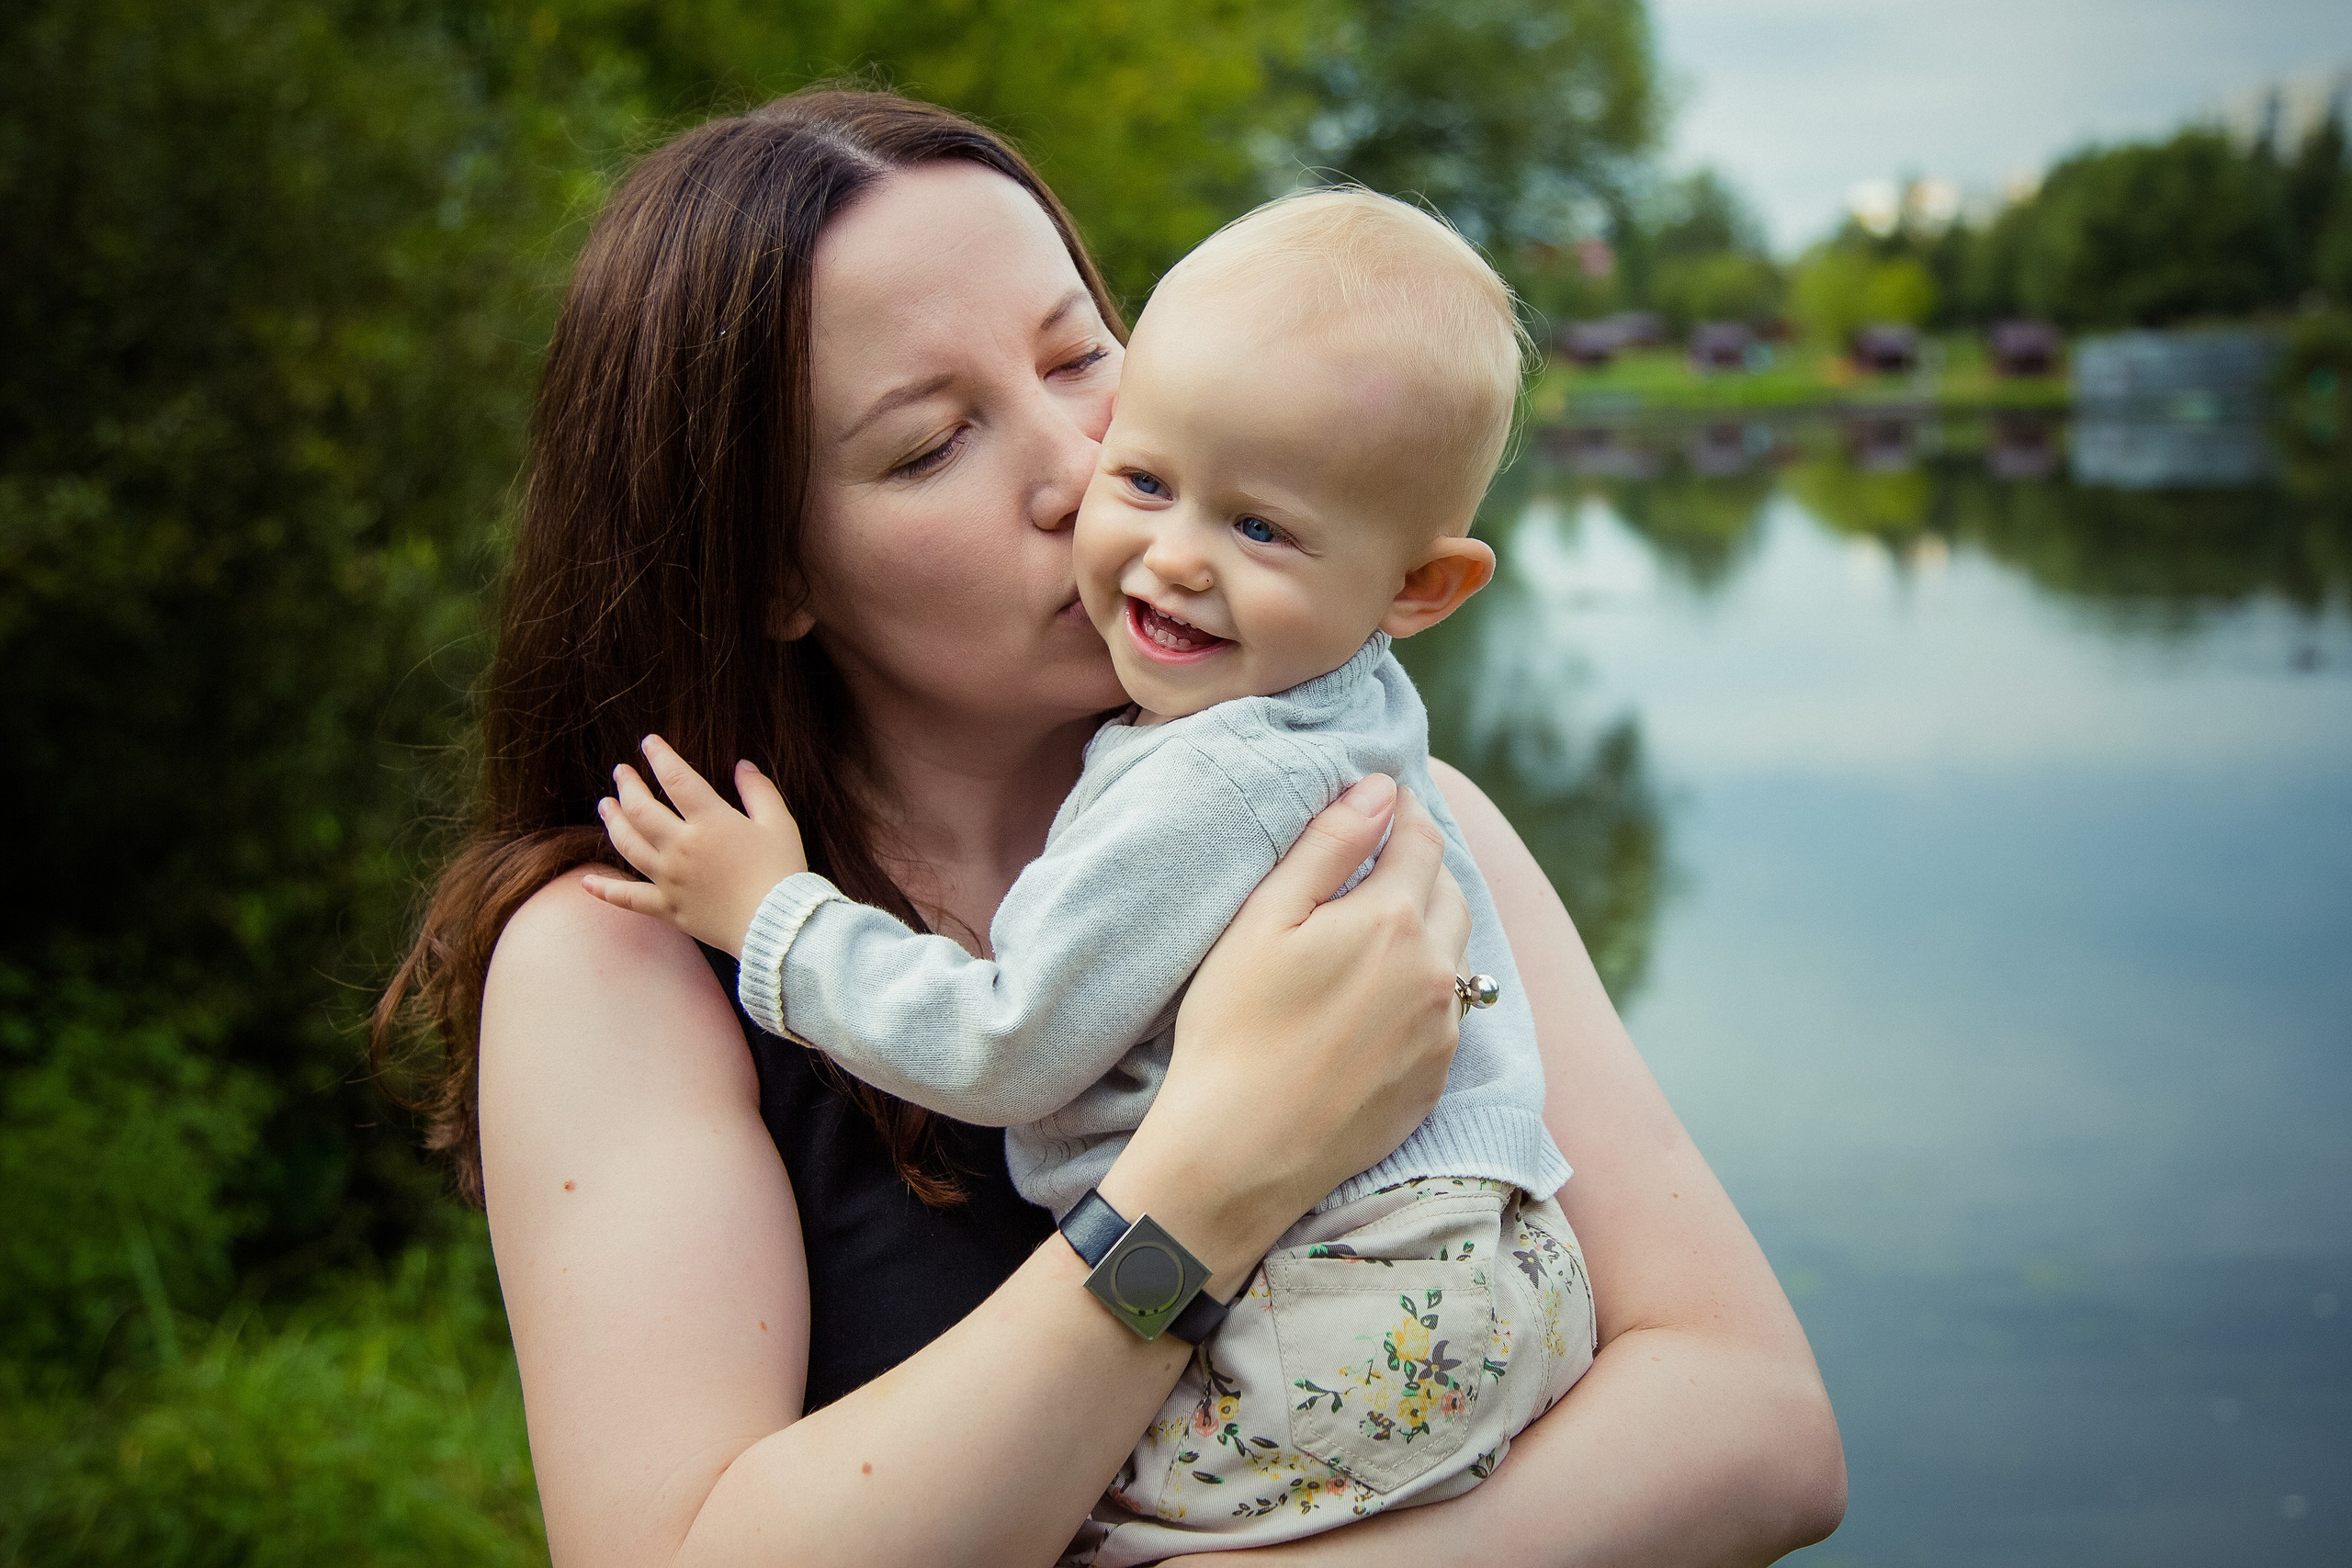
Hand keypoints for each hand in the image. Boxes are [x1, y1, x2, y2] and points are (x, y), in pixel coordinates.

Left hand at [581, 734, 807, 956]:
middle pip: (641, 809)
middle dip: (627, 785)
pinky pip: (628, 898)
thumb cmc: (783, 872)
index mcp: (710, 821)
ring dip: (612, 822)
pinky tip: (587, 881)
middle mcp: (681, 847)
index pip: (676, 778)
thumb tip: (742, 766)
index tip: (649, 743)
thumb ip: (759, 791)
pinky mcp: (667, 908)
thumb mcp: (779, 823)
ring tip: (605, 805)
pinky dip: (605, 890)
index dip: (660, 756)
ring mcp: (669, 879)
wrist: (778, 926)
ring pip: (628, 845)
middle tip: (621, 772)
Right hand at [1100, 775, 1473, 1293]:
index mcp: (1394, 919)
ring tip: (1376, 927)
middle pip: (1449, 890)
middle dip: (1419, 865)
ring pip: (1454, 951)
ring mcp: (1444, 1030)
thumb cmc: (1233, 1029)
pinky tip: (1376, 997)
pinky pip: (1448, 1010)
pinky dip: (1424, 986)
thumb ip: (1329, 844)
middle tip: (1376, 861)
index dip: (1402, 812)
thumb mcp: (1264, 919)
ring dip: (1427, 925)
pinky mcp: (1436, 1078)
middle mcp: (1436, 970)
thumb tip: (1380, 789)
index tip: (1383, 802)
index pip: (1421, 839)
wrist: (1238, 1155)